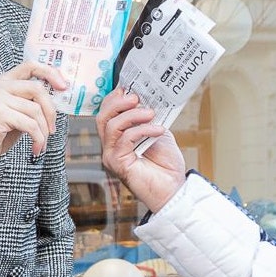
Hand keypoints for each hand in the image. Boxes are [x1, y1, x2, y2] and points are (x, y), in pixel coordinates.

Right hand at [0, 62, 67, 171]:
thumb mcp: (13, 113)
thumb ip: (28, 103)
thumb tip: (55, 103)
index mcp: (1, 82)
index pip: (29, 66)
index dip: (50, 73)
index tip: (63, 86)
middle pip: (37, 88)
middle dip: (51, 110)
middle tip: (52, 128)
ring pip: (35, 109)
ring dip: (44, 130)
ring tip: (42, 142)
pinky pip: (29, 124)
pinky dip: (38, 138)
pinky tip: (36, 147)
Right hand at [97, 89, 186, 211]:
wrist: (173, 188)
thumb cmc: (166, 164)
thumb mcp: (158, 131)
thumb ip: (148, 117)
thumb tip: (146, 97)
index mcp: (118, 136)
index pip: (107, 112)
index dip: (116, 98)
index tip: (132, 88)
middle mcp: (111, 145)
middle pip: (102, 117)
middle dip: (118, 102)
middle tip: (137, 97)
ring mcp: (111, 155)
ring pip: (111, 126)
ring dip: (133, 115)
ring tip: (151, 113)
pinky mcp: (117, 164)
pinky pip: (124, 139)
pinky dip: (142, 130)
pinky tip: (158, 130)